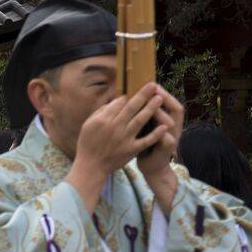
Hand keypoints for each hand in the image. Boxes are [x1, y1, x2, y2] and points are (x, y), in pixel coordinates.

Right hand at [67, 82, 166, 210]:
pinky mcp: (131, 149)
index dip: (129, 95)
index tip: (136, 88)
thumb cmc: (87, 144)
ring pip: (141, 120)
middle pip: (132, 107)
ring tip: (159, 98)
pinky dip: (156, 134)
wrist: (91, 166)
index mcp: (103, 120)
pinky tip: (164, 126)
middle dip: (143, 95)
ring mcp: (125, 138)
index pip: (119, 103)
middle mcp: (115, 127)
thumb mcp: (87, 125)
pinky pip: (146, 140)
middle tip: (153, 85)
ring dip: (151, 108)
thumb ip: (100, 112)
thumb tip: (114, 102)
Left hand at [135, 85, 183, 212]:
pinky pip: (167, 140)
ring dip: (162, 115)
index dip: (164, 93)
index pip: (170, 102)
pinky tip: (156, 129)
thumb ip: (142, 113)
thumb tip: (130, 96)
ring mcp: (172, 138)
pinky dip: (162, 135)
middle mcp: (173, 127)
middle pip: (176, 109)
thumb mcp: (144, 126)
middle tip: (155, 90)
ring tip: (153, 107)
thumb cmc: (145, 143)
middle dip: (165, 99)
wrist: (152, 165)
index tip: (152, 84)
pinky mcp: (167, 150)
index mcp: (167, 120)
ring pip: (171, 123)